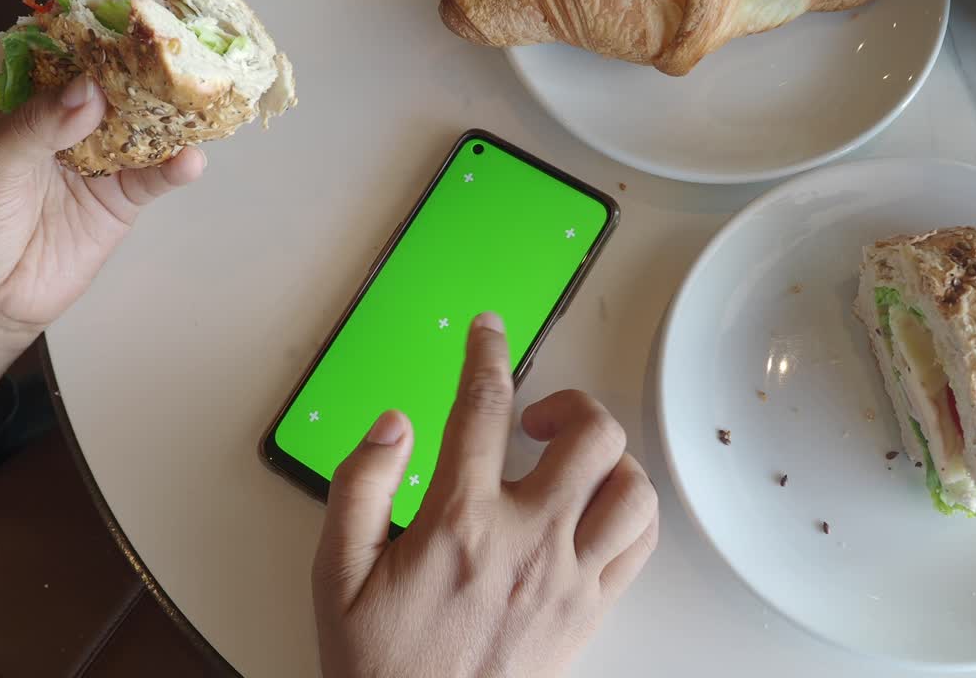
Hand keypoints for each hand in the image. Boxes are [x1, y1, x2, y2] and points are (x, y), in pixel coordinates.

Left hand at [0, 75, 203, 481]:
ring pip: (139, 127)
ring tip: (196, 102)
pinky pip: (153, 177)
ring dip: (167, 116)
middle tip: (173, 60)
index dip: (89, 42)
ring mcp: (94, 161)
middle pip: (109, 87)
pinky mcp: (118, 200)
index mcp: (16, 103)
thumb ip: (37, 126)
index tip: (123, 31)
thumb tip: (89, 90)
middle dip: (140, 74)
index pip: (58, 58)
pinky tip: (190, 160)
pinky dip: (175, 167)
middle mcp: (60, 125)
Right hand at [312, 313, 659, 677]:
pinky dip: (630, 508)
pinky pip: (640, 542)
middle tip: (533, 417)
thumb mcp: (335, 572)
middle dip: (567, 402)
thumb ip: (359, 485)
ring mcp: (568, 576)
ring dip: (608, 457)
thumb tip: (393, 423)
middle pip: (589, 434)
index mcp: (459, 522)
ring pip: (631, 485)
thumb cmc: (378, 662)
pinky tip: (595, 508)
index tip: (489, 331)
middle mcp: (526, 540)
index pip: (482, 407)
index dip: (487, 353)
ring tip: (570, 463)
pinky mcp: (590, 610)